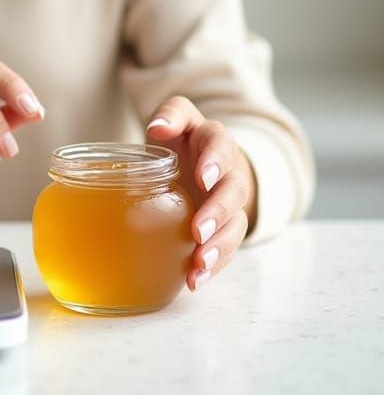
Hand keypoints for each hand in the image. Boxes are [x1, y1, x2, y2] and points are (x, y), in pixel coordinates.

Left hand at [146, 96, 256, 290]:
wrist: (200, 161)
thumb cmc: (182, 139)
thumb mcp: (178, 118)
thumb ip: (171, 115)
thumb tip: (158, 127)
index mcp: (215, 142)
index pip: (221, 146)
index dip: (216, 162)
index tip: (204, 178)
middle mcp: (228, 174)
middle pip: (233, 192)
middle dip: (218, 212)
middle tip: (199, 230)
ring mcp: (228, 204)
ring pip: (235, 225)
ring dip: (220, 245)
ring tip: (201, 263)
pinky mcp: (224, 228)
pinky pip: (226, 248)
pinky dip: (214, 265)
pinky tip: (196, 279)